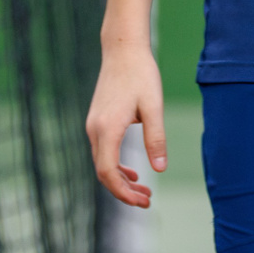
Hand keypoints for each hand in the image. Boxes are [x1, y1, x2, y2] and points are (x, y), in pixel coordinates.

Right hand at [85, 41, 166, 207]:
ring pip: (102, 163)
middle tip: (147, 202)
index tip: (142, 202)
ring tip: (144, 191)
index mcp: (107, 129)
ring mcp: (93, 125)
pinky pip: (103, 152)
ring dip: (121, 180)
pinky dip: (116, 166)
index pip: (108, 172)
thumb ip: (156, 139)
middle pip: (103, 172)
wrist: (123, 50)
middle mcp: (95, 130)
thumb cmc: (141, 75)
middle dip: (124, 191)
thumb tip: (160, 170)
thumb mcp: (154, 107)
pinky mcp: (97, 121)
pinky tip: (133, 171)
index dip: (123, 192)